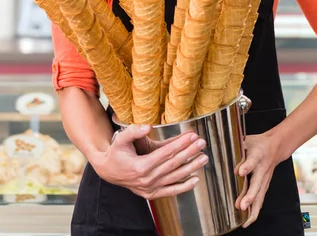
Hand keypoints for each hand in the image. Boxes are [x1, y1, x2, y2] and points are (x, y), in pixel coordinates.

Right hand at [92, 124, 207, 198]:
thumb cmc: (117, 152)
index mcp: (140, 166)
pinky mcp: (152, 194)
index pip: (166, 153)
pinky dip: (184, 186)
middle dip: (189, 152)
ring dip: (191, 167)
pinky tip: (196, 179)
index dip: (181, 144)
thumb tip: (148, 126)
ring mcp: (150, 188)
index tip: (193, 136)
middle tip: (202, 143)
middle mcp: (146, 180)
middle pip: (173, 164)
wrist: (108, 171)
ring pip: (175, 177)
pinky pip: (171, 191)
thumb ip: (134, 131)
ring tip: (204, 157)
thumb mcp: (122, 138)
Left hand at [235, 132, 281, 227]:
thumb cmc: (258, 144)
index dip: (247, 166)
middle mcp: (263, 169)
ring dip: (252, 208)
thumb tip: (222, 152)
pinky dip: (255, 211)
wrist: (275, 147)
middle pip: (257, 184)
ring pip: (260, 196)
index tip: (240, 172)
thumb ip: (237, 147)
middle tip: (242, 205)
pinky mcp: (264, 186)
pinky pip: (260, 200)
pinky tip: (247, 221)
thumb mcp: (247, 141)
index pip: (253, 160)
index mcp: (258, 154)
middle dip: (250, 196)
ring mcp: (265, 179)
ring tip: (245, 220)